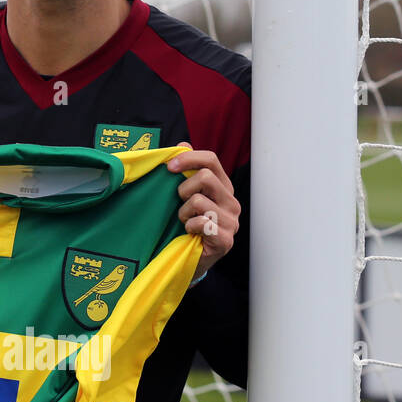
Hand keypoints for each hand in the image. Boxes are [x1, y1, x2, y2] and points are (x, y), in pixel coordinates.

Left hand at [166, 143, 239, 282]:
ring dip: (184, 213)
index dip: (188, 158)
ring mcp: (232, 221)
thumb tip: (183, 144)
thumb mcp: (186, 195)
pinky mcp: (226, 239)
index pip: (211, 160)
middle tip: (180, 204)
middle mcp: (232, 202)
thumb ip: (187, 170)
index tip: (169, 167)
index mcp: (223, 187)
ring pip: (198, 201)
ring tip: (186, 221)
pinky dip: (189, 227)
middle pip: (205, 177)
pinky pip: (200, 223)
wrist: (191, 257)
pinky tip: (191, 233)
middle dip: (183, 190)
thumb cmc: (189, 223)